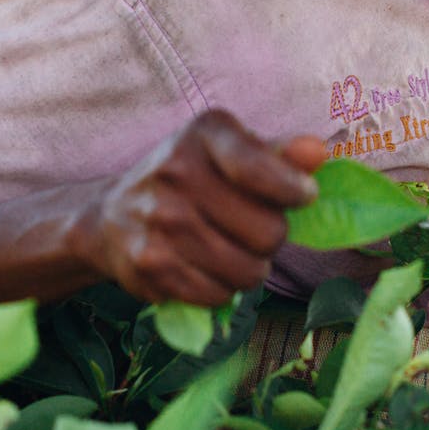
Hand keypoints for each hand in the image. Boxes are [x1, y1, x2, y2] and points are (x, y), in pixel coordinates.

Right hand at [78, 110, 326, 304]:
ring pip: (247, 272)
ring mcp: (159, 220)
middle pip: (268, 233)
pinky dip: (220, 290)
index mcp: (205, 133)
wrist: (111, 218)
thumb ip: (278, 154)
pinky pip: (218, 296)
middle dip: (270, 240)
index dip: (292, 191)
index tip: (302, 196)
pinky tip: (202, 269)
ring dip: (248, 270)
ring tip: (229, 253)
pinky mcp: (149, 264)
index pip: (259, 169)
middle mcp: (176, 172)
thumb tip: (318, 153)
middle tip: (250, 232)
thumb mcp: (228, 153)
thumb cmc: (189, 182)